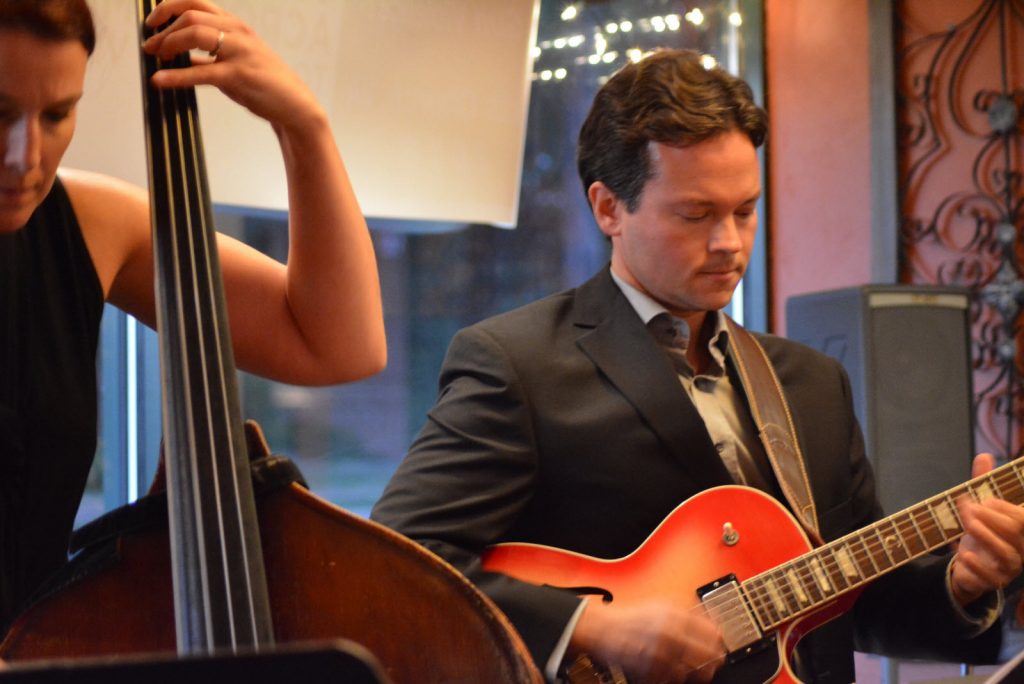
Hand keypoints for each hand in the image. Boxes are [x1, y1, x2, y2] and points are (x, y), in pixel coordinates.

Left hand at [141, 0, 323, 133]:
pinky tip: (160, 81)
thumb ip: (210, 55)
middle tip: (150, 47)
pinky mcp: (239, 75)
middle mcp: (237, 32)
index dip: (167, 8)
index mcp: (235, 25)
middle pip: (190, 14)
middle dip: (163, 30)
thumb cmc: (265, 84)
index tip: (152, 24)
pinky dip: (175, 76)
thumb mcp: (236, 60)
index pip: (195, 2)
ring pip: (194, 34)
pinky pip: (200, 71)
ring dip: (167, 44)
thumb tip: (180, 56)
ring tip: (155, 59)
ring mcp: (239, 52)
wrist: (295, 105)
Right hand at [569, 599, 725, 683]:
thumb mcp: (662, 605)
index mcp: (676, 616)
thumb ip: (688, 612)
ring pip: (695, 672)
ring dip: (698, 672)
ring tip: (697, 669)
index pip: (713, 633)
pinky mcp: (652, 671)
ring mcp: (662, 655)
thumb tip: (712, 625)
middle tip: (714, 661)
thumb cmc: (632, 618)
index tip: (719, 644)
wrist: (605, 630)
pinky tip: (675, 670)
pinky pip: (676, 680)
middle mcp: (671, 635)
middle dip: (714, 660)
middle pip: (709, 655)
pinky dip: (678, 677)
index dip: (719, 641)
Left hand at [951, 453, 1023, 605]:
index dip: (1003, 507)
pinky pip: (989, 576)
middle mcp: (1020, 549)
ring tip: (966, 525)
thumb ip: (982, 484)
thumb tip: (984, 455)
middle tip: (967, 509)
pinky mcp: (992, 582)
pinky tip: (963, 553)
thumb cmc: (979, 532)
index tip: (984, 500)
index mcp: (1020, 531)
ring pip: (1004, 553)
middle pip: (1013, 531)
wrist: (968, 565)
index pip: (1021, 518)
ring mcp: (1008, 568)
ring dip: (983, 536)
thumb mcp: (979, 508)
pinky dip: (976, 564)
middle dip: (989, 517)